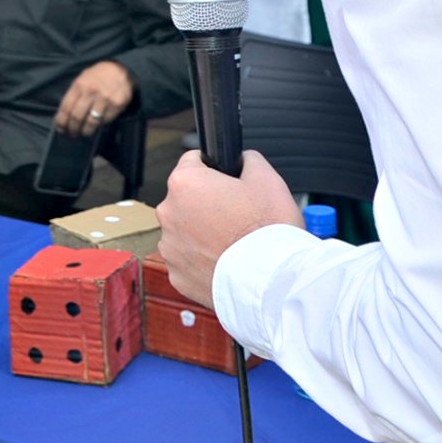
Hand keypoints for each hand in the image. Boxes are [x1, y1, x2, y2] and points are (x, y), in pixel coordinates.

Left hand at [53, 60, 134, 133]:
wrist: (121, 70)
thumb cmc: (99, 75)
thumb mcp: (83, 79)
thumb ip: (75, 94)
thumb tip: (65, 114)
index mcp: (79, 85)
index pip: (66, 107)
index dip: (61, 121)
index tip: (60, 128)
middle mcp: (91, 92)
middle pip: (77, 117)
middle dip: (72, 129)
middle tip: (72, 133)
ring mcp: (104, 99)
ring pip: (91, 122)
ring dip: (85, 131)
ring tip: (84, 133)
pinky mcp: (116, 105)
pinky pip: (105, 121)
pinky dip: (100, 125)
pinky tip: (97, 124)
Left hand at [154, 149, 303, 305]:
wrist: (272, 283)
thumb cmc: (268, 232)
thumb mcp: (267, 178)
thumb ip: (248, 159)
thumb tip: (242, 159)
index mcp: (186, 183)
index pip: (192, 161)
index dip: (214, 167)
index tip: (226, 179)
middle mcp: (169, 213)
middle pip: (187, 199)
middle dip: (208, 203)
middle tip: (238, 215)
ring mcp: (170, 247)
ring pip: (186, 231)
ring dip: (204, 233)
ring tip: (234, 242)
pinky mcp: (177, 276)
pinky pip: (188, 260)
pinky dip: (203, 260)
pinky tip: (227, 262)